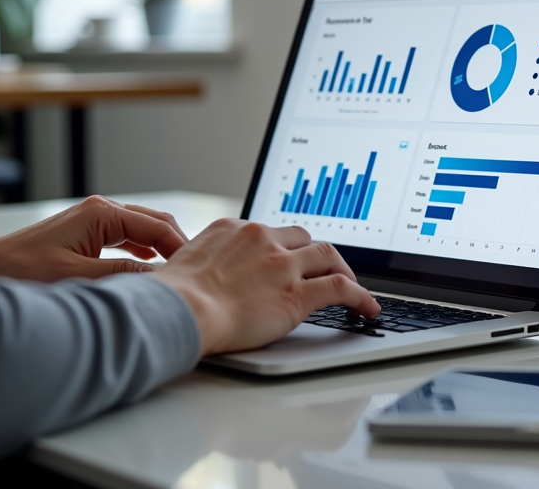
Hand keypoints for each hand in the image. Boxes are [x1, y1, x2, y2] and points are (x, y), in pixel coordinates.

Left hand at [0, 195, 187, 281]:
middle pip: (155, 223)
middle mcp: (101, 211)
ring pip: (143, 231)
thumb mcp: (77, 278)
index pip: (157, 226)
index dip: (181, 247)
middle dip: (177, 244)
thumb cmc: (20, 273)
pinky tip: (153, 268)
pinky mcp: (88, 234)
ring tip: (180, 272)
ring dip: (162, 249)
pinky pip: (128, 239)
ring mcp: (95, 221)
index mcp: (102, 214)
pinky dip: (145, 252)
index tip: (197, 269)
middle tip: (196, 271)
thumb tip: (161, 280)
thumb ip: (122, 277)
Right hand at [152, 219, 380, 354]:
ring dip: (344, 270)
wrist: (178, 310)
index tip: (292, 256)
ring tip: (353, 286)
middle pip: (304, 238)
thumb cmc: (171, 297)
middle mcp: (263, 240)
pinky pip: (340, 288)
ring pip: (328, 256)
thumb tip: (202, 276)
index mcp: (235, 229)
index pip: (271, 231)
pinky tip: (367, 307)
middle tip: (326, 268)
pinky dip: (360, 296)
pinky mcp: (297, 294)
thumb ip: (206, 262)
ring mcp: (282, 265)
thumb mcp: (185, 262)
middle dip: (317, 253)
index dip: (286, 246)